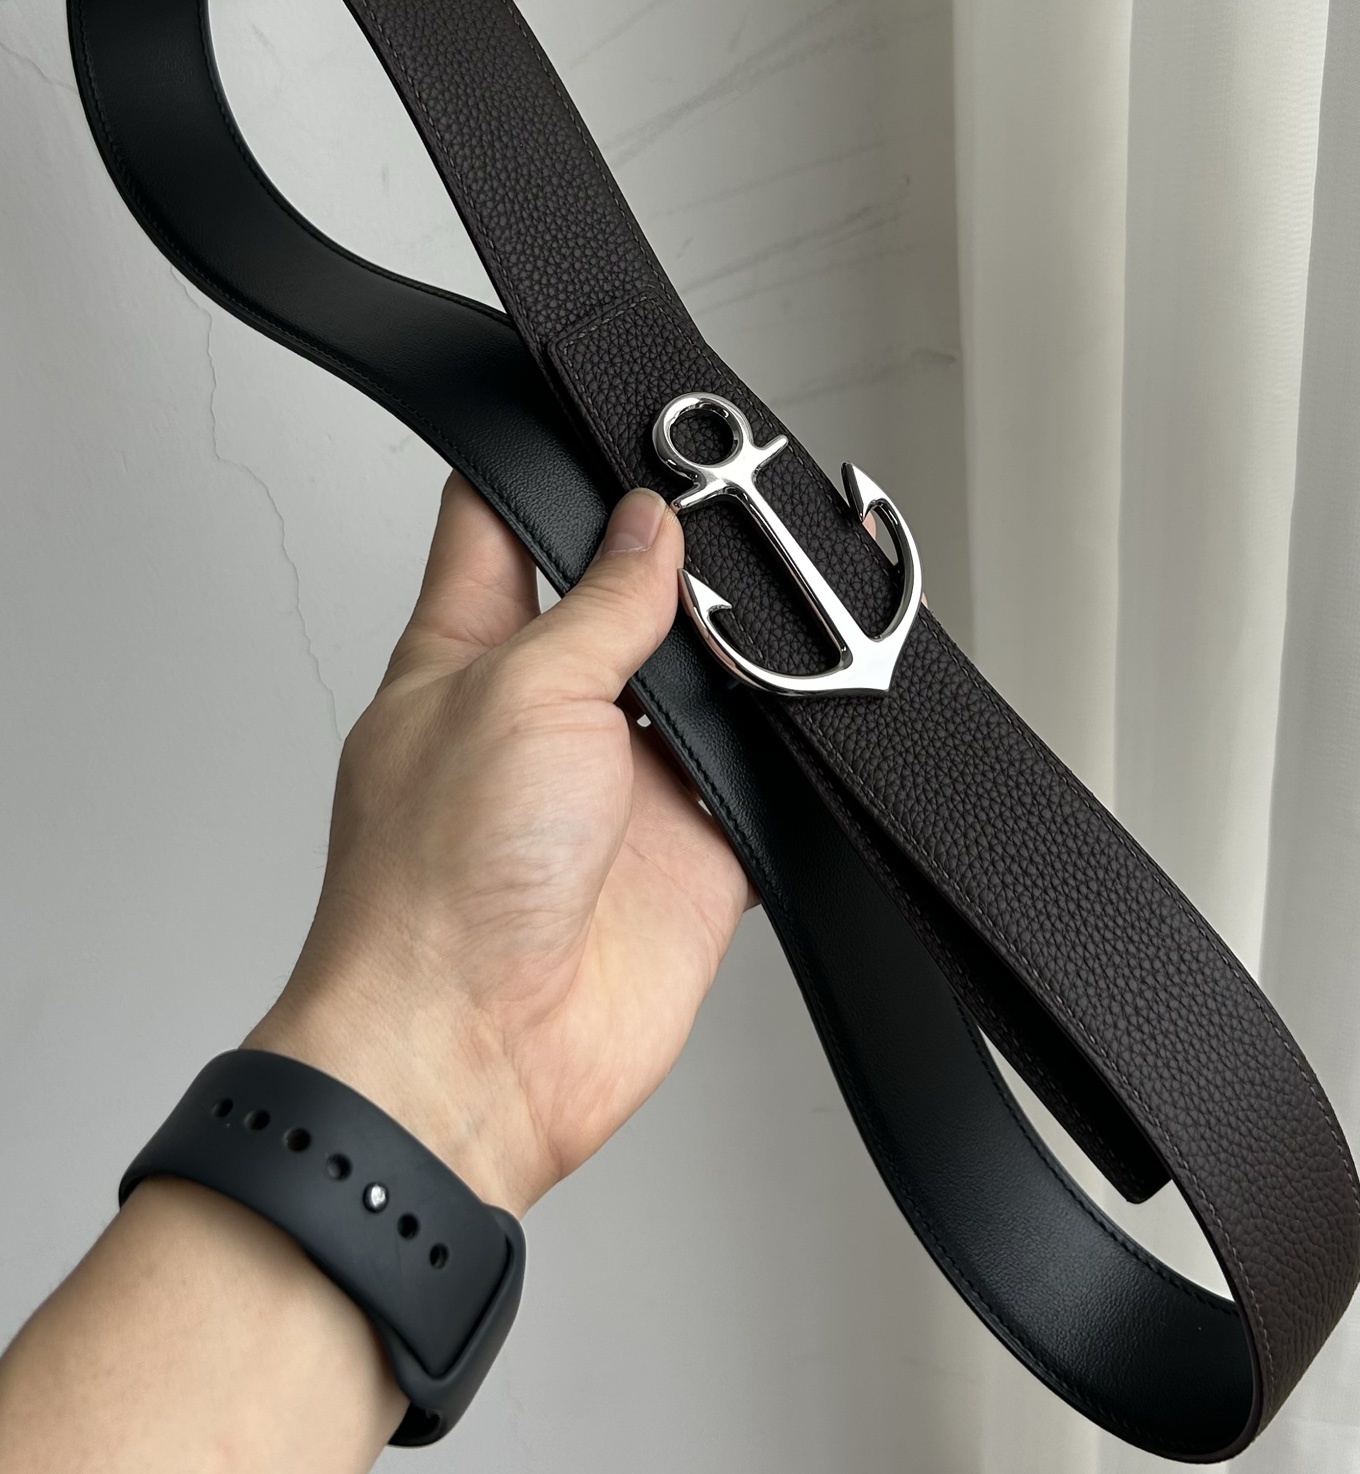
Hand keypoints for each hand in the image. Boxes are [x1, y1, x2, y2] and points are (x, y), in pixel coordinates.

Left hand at [248, 476, 752, 1214]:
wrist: (477, 1057)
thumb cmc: (432, 891)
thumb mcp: (516, 693)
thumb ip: (600, 606)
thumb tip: (650, 527)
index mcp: (468, 654)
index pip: (499, 523)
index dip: (546, 464)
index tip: (604, 415)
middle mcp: (547, 712)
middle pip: (628, 598)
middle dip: (682, 560)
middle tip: (737, 511)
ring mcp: (622, 784)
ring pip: (709, 686)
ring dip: (748, 657)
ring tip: (784, 614)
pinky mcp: (691, 853)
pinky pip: (763, 785)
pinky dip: (794, 758)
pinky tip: (812, 717)